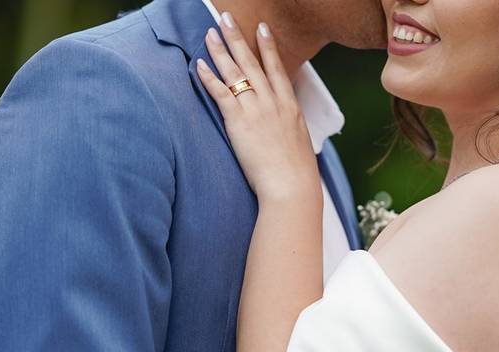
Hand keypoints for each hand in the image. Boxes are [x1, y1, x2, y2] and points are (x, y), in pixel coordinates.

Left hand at [196, 17, 321, 206]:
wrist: (291, 186)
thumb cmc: (296, 173)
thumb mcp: (299, 143)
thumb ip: (290, 128)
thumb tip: (287, 130)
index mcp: (290, 107)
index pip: (277, 69)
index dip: (268, 47)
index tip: (262, 28)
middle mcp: (273, 102)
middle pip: (253, 63)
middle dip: (239, 38)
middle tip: (227, 18)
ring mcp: (256, 110)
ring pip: (236, 72)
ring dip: (221, 50)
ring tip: (210, 33)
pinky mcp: (239, 122)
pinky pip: (221, 93)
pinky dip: (209, 78)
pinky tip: (199, 65)